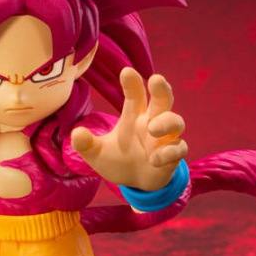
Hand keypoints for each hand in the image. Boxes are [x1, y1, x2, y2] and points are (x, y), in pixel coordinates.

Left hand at [70, 69, 187, 190]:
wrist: (134, 183)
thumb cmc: (117, 159)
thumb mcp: (97, 153)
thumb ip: (87, 144)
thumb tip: (76, 134)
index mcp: (134, 115)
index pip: (135, 95)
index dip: (132, 83)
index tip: (127, 72)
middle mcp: (152, 122)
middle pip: (163, 99)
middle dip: (161, 89)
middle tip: (156, 79)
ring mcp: (165, 139)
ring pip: (176, 121)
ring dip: (167, 122)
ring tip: (152, 129)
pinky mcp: (172, 156)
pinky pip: (179, 148)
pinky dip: (169, 152)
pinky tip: (154, 159)